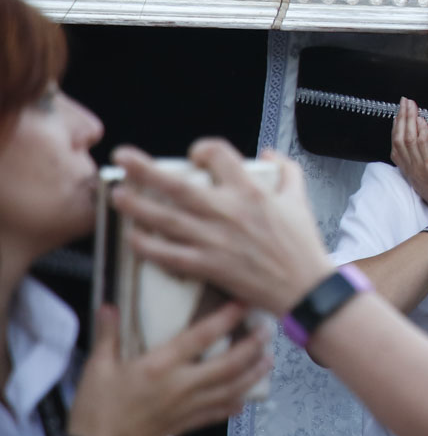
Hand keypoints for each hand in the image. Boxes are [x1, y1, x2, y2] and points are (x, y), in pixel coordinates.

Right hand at [68, 302, 272, 435]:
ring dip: (253, 375)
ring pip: (230, 389)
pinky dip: (233, 406)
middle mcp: (181, 385)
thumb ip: (108, 335)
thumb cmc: (95, 410)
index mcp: (160, 366)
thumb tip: (109, 306)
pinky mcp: (185, 426)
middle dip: (253, 347)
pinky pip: (216, 414)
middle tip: (268, 331)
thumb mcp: (97, 368)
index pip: (201, 336)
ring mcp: (187, 407)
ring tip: (269, 361)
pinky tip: (245, 401)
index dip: (226, 318)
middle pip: (228, 364)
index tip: (244, 303)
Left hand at [111, 140, 334, 313]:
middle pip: (178, 186)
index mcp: (252, 192)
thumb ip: (287, 171)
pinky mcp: (208, 266)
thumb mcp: (300, 200)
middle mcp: (229, 212)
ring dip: (137, 207)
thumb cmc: (302, 244)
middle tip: (122, 157)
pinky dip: (148, 247)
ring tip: (116, 195)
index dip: (203, 149)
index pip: (219, 156)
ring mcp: (215, 240)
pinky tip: (132, 238)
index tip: (195, 155)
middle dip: (145, 170)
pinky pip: (169, 255)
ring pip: (166, 219)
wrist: (304, 286)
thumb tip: (268, 154)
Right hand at [391, 98, 427, 238]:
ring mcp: (420, 167)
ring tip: (410, 104)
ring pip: (408, 139)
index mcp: (411, 172)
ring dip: (408, 119)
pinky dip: (421, 131)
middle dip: (401, 118)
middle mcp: (412, 168)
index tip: (400, 114)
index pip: (397, 147)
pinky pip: (423, 145)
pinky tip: (421, 120)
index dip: (397, 128)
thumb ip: (426, 164)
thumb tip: (427, 146)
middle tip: (404, 101)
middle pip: (399, 139)